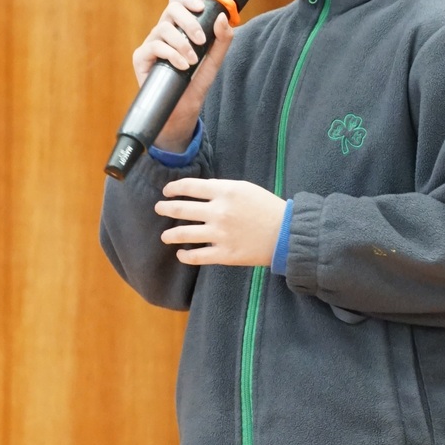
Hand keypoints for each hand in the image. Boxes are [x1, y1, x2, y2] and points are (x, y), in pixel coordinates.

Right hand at [132, 0, 232, 149]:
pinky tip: (182, 66)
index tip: (201, 7)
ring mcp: (151, 44)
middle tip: (201, 40)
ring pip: (164, 28)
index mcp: (178, 28)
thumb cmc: (195, 85)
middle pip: (171, 9)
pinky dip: (171, 55)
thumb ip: (222, 41)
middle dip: (189, 22)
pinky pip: (154, 46)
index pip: (178, 1)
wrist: (181, 111)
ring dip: (182, 43)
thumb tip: (222, 17)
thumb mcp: (214, 62)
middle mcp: (163, 32)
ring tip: (192, 62)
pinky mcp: (141, 58)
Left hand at [156, 179, 287, 265]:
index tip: (167, 192)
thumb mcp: (245, 189)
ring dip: (170, 235)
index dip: (174, 189)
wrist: (285, 234)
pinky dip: (185, 256)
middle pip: (181, 209)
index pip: (189, 187)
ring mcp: (220, 234)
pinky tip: (181, 254)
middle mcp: (219, 212)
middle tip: (159, 209)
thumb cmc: (267, 208)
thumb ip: (221, 189)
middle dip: (166, 209)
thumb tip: (199, 192)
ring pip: (184, 234)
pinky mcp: (224, 254)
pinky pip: (197, 256)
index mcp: (224, 192)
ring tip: (165, 236)